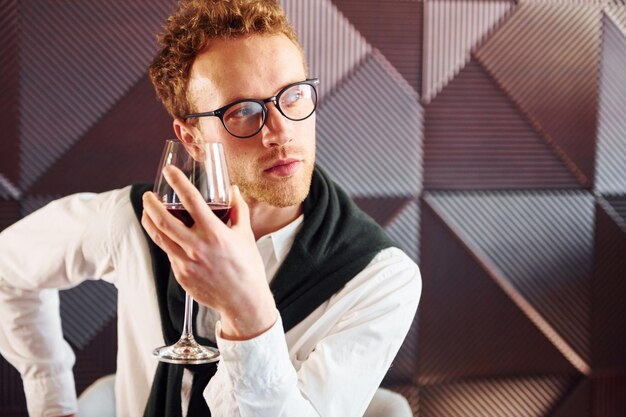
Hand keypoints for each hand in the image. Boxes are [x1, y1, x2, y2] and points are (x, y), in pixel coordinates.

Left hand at [141, 165, 276, 339]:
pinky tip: (167, 235)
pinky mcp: (181, 275)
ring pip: (159, 237)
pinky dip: (166, 241)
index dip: (178, 182)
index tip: (170, 172)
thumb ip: (238, 210)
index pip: (192, 201)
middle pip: (164, 220)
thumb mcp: (246, 235)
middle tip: (148, 195)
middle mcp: (197, 247)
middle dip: (151, 204)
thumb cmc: (247, 267)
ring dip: (149, 221)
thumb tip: (233, 190)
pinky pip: (169, 253)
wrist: (243, 301)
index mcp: (215, 234)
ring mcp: (186, 263)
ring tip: (148, 212)